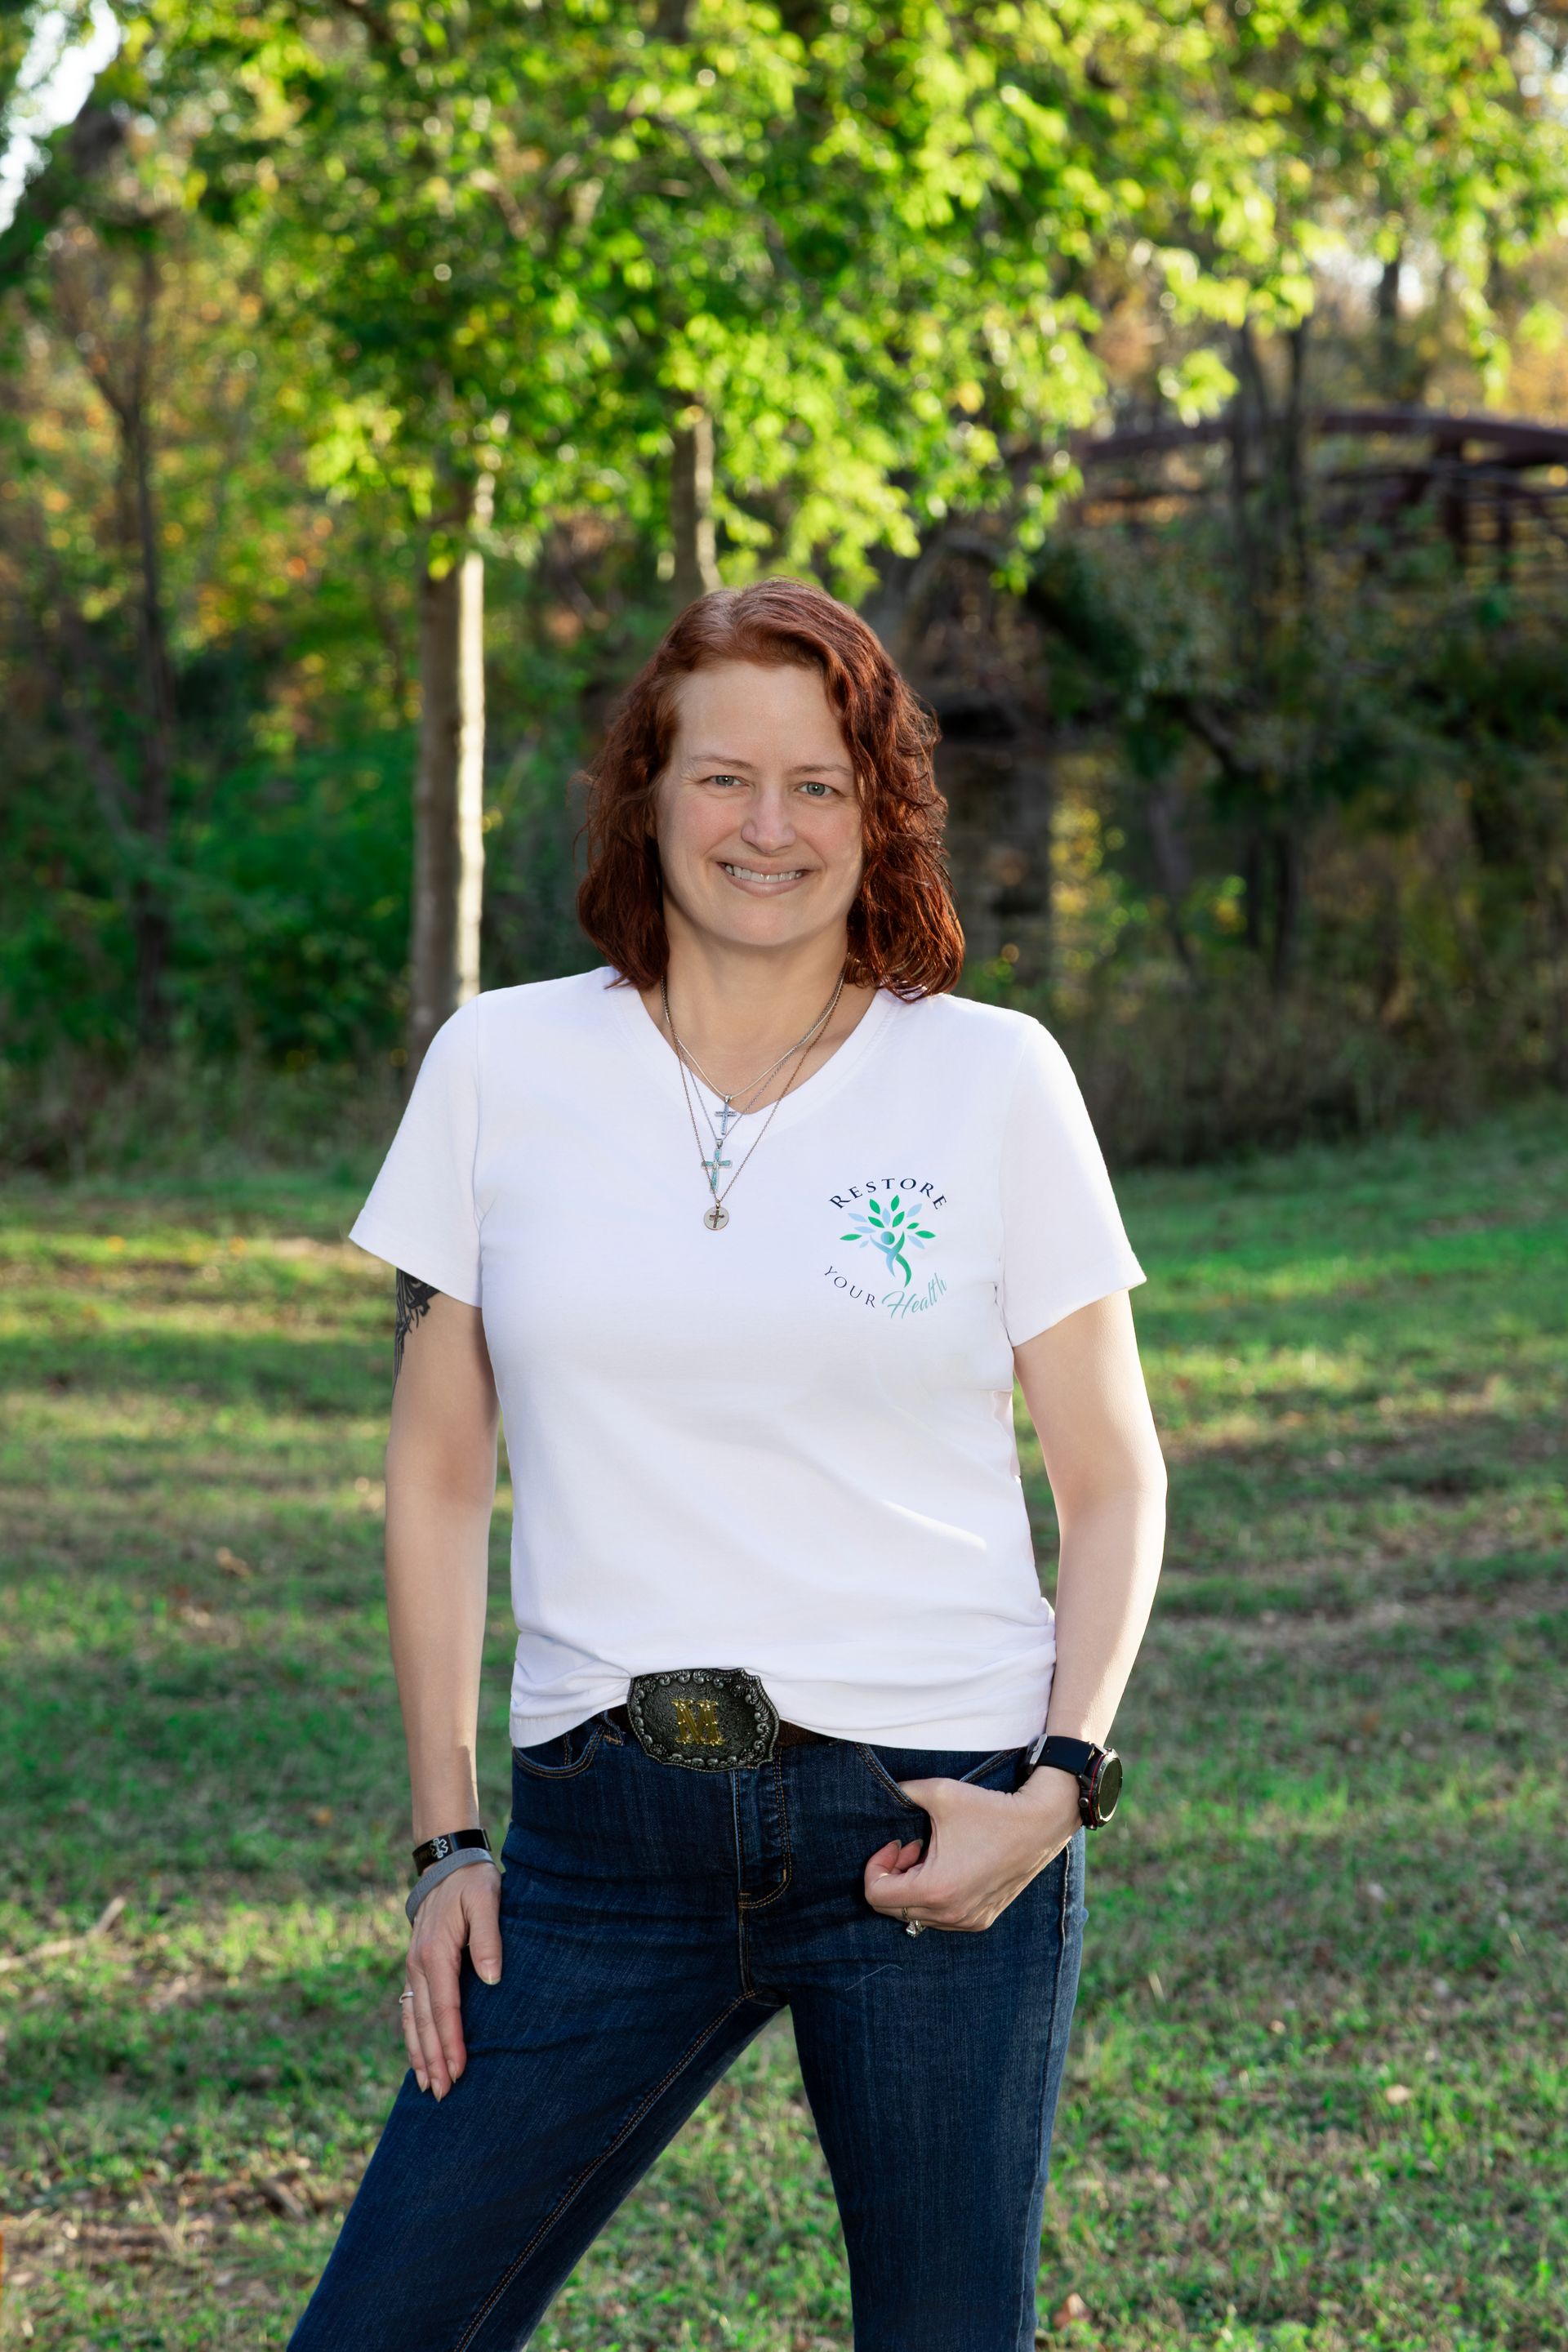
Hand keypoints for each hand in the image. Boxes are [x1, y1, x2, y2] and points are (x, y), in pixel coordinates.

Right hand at [401, 1861, 501, 2096]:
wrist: (446, 1862)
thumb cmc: (472, 1882)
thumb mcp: (486, 1901)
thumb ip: (488, 1938)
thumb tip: (492, 1978)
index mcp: (436, 1954)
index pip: (445, 2008)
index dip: (451, 2042)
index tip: (459, 2072)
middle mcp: (418, 1965)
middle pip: (424, 2022)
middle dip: (433, 2060)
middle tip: (443, 2094)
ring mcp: (412, 1967)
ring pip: (412, 2019)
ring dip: (419, 2054)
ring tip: (426, 2087)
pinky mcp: (415, 1967)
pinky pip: (409, 2008)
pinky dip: (412, 2035)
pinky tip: (417, 2056)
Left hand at [863, 1764, 1081, 1932]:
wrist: (1041, 1823)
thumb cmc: (990, 1808)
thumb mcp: (939, 1792)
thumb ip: (903, 1791)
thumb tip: (885, 1790)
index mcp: (935, 1889)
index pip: (876, 1895)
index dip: (875, 1866)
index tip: (894, 1842)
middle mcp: (950, 1914)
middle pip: (893, 1909)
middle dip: (894, 1875)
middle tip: (911, 1845)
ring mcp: (968, 1921)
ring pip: (917, 1915)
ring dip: (914, 1886)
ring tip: (931, 1853)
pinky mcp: (982, 1920)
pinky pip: (941, 1918)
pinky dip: (935, 1896)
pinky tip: (950, 1866)